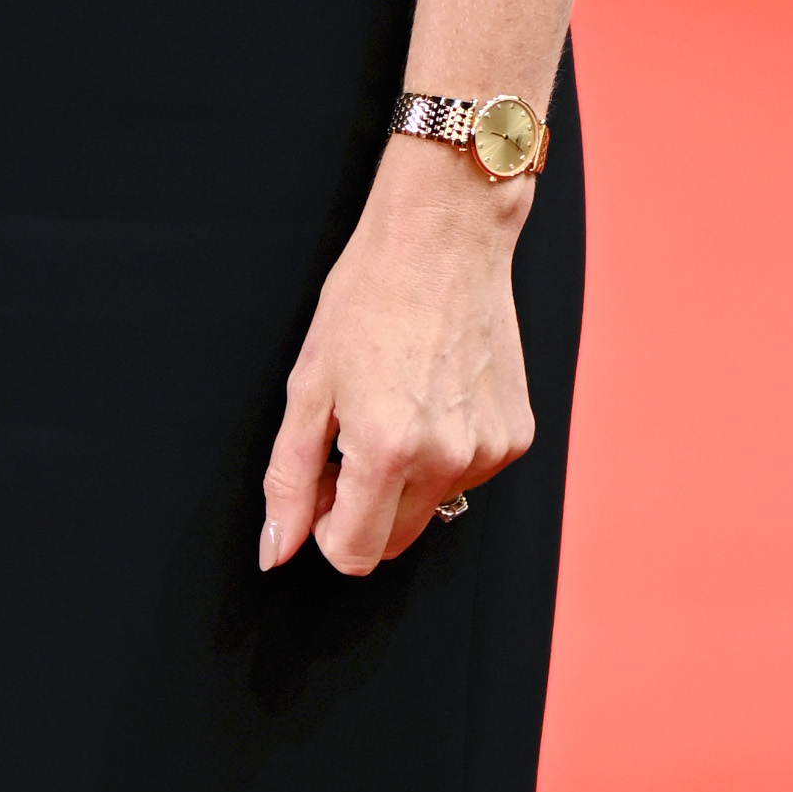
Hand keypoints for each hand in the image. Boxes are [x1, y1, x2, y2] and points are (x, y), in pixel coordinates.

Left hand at [259, 140, 534, 574]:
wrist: (443, 237)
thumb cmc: (369, 294)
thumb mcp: (309, 381)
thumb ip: (289, 476)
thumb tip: (275, 549)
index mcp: (387, 449)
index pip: (352, 554)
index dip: (324, 524)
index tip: (321, 480)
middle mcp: (447, 460)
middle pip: (393, 542)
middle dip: (362, 504)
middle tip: (349, 432)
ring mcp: (490, 452)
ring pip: (431, 507)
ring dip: (405, 475)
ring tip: (395, 396)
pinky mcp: (517, 437)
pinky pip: (468, 473)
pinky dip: (444, 450)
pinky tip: (433, 392)